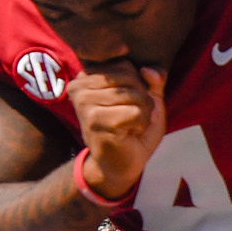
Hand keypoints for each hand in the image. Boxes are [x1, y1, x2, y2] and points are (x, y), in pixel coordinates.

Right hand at [68, 61, 167, 200]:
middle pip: (131, 78)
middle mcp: (80, 86)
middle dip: (143, 100)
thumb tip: (149, 70)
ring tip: (129, 126)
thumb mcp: (147, 100)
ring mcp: (84, 102)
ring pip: (135, 94)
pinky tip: (128, 134)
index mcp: (87, 77)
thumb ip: (152, 82)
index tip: (127, 105)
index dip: (139, 86)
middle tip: (130, 119)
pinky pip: (135, 112)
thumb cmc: (133, 130)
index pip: (125, 65)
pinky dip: (140, 124)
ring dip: (142, 113)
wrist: (121, 165)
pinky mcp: (95, 119)